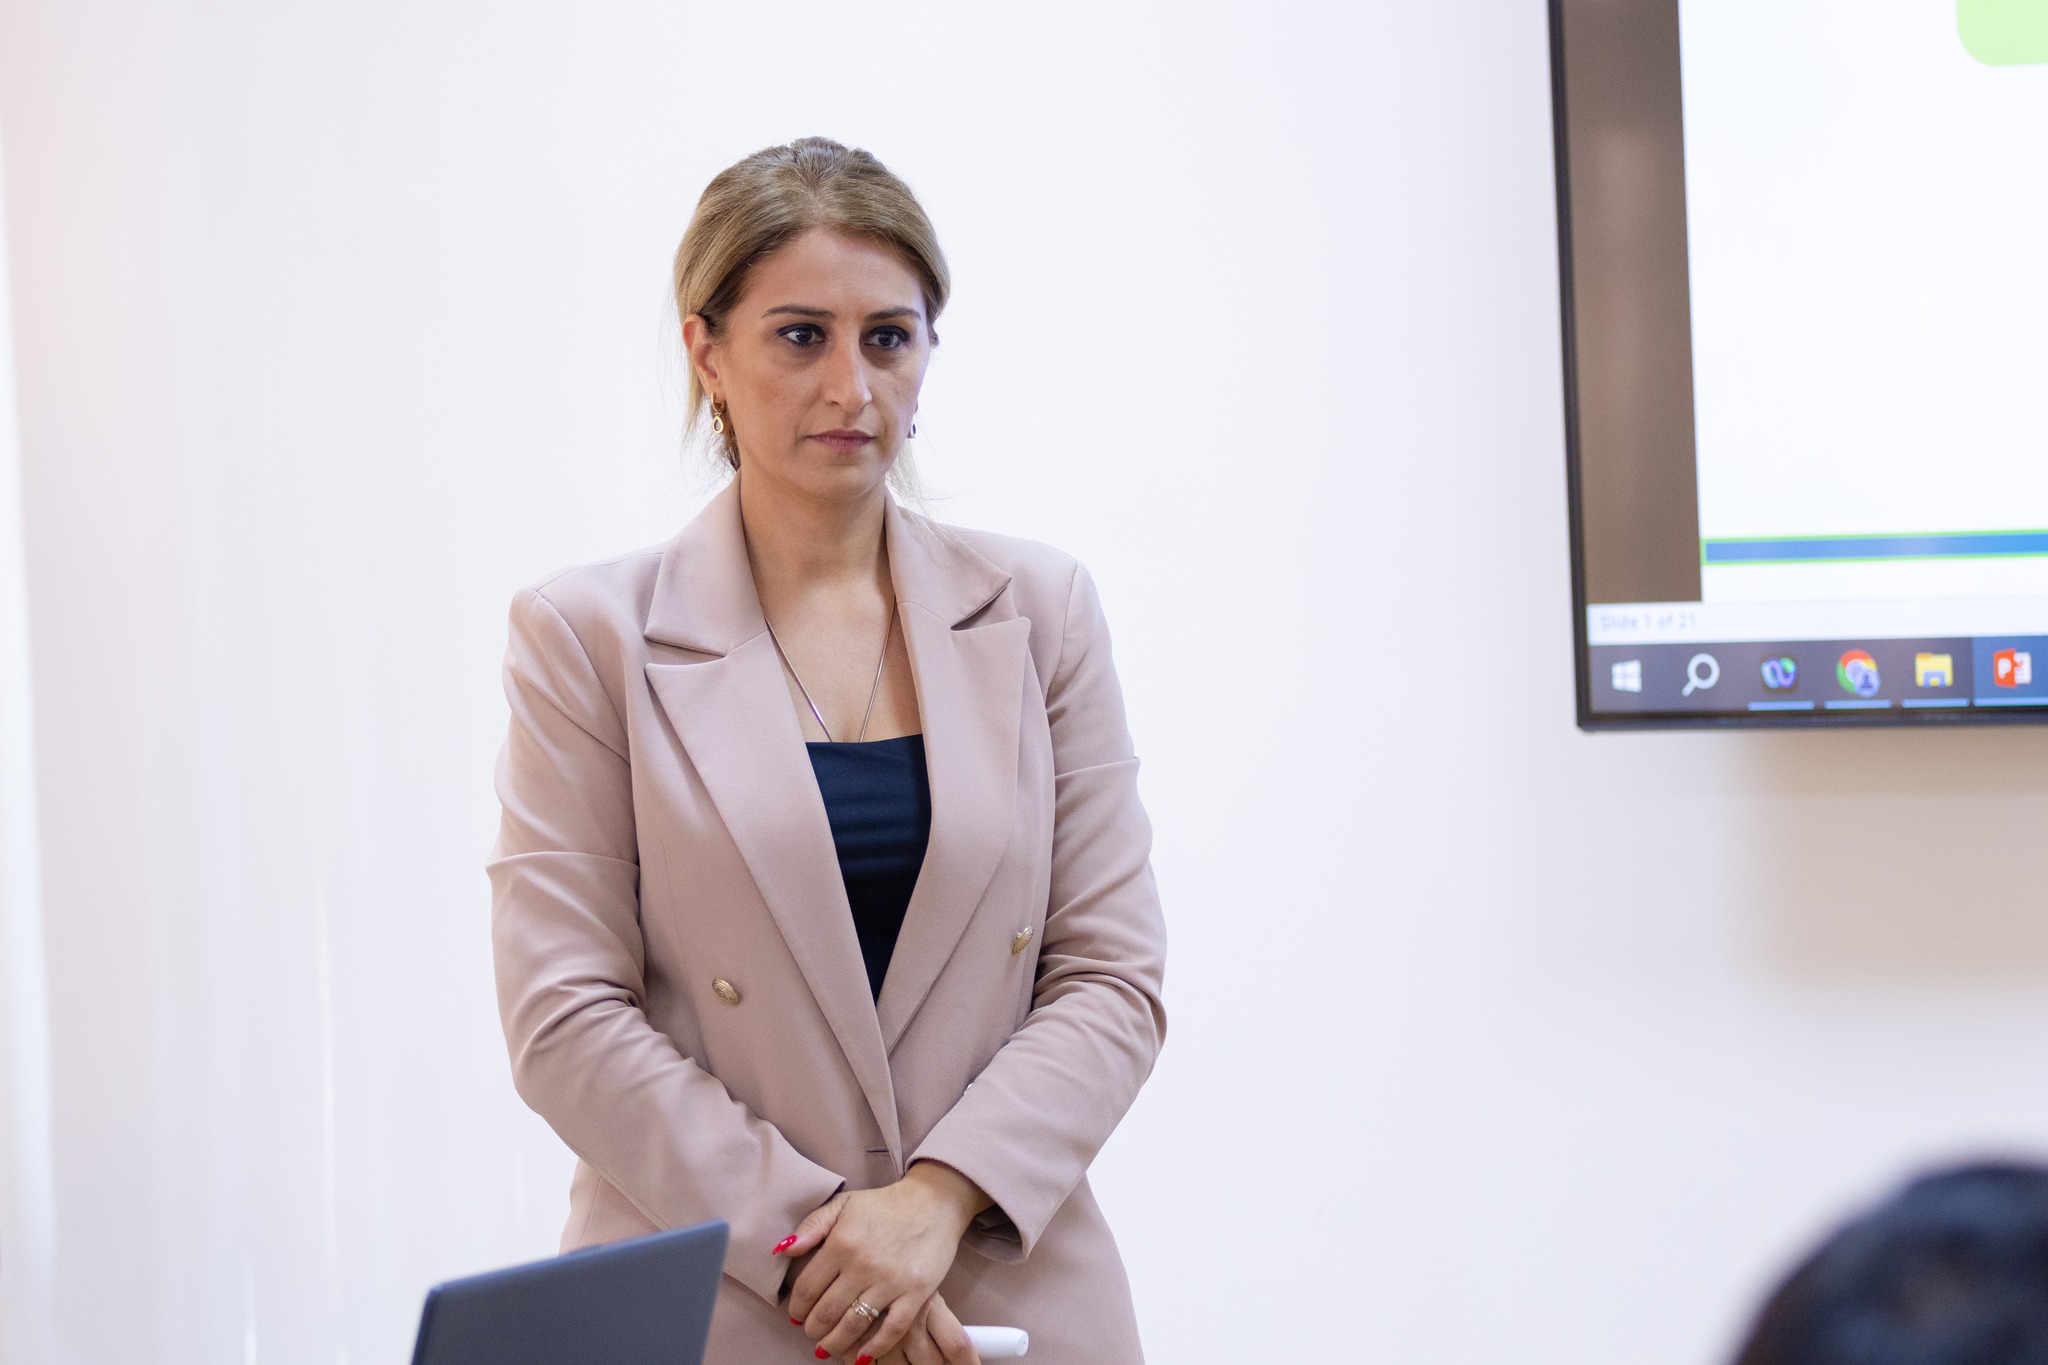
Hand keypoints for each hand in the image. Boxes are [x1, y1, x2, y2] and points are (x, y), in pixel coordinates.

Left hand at [782, 1162, 989, 1361]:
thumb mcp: (844, 1204)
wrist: (934, 1202)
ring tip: (828, 1346)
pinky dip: (874, 1347)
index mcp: (842, 1243)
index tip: (797, 1314)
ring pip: (853, 1326)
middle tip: (812, 1332)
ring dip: (835, 1343)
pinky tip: (862, 1355)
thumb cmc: (885, 1205)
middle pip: (826, 1312)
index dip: (797, 1307)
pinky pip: (891, 1330)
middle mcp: (862, 1265)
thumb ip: (812, 1226)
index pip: (807, 1288)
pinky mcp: (915, 1293)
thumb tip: (784, 1250)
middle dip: (813, 1329)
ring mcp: (890, 1281)